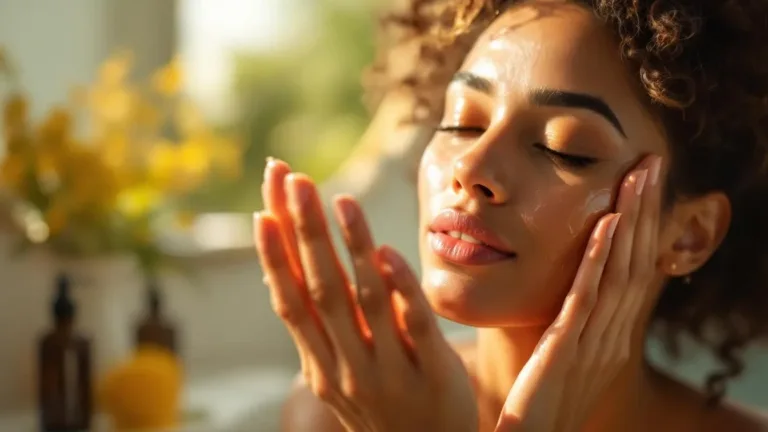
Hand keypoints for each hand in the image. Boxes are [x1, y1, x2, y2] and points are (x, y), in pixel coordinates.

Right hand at [254, 159, 477, 431]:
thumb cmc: (385, 407)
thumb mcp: (343, 372)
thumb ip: (328, 324)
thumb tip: (299, 265)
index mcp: (320, 363)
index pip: (290, 296)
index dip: (275, 250)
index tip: (265, 202)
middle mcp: (345, 368)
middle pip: (318, 290)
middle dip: (302, 231)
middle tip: (289, 176)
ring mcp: (387, 374)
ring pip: (361, 301)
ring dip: (346, 246)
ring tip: (336, 197)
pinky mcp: (434, 378)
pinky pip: (413, 325)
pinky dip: (397, 287)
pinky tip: (385, 251)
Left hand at [495, 155, 662, 431]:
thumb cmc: (542, 402)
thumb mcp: (569, 356)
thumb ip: (575, 324)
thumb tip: (575, 291)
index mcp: (612, 333)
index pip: (635, 268)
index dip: (643, 223)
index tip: (644, 181)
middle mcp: (612, 333)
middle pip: (637, 260)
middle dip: (646, 210)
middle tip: (653, 162)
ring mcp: (593, 339)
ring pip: (621, 270)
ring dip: (631, 220)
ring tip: (638, 175)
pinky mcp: (567, 346)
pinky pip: (588, 296)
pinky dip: (600, 258)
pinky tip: (607, 223)